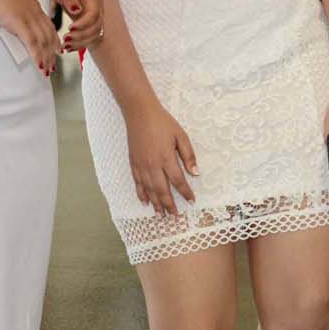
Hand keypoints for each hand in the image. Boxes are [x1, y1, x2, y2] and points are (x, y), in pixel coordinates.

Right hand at [0, 0, 60, 75]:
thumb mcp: (10, 2)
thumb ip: (16, 12)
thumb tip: (15, 24)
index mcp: (34, 6)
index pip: (49, 26)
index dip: (54, 40)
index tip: (56, 52)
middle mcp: (35, 11)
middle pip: (49, 35)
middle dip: (52, 52)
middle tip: (53, 66)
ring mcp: (28, 16)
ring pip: (43, 41)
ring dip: (46, 57)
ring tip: (47, 70)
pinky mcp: (19, 21)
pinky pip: (32, 41)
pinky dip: (37, 54)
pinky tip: (39, 64)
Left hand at [50, 0, 104, 52]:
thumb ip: (71, 0)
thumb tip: (77, 11)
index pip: (94, 15)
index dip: (83, 24)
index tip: (70, 28)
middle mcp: (97, 8)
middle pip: (96, 27)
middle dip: (81, 36)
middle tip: (66, 39)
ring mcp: (93, 15)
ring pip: (94, 34)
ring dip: (81, 42)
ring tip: (66, 46)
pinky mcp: (87, 21)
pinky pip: (88, 35)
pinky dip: (80, 43)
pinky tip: (69, 47)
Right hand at [125, 99, 197, 216]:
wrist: (140, 113)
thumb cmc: (163, 123)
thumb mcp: (181, 136)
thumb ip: (188, 155)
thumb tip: (196, 173)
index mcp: (166, 158)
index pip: (178, 181)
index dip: (185, 192)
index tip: (192, 201)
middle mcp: (152, 165)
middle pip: (162, 190)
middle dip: (169, 204)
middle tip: (174, 216)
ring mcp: (141, 165)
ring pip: (149, 189)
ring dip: (155, 203)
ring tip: (161, 214)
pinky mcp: (133, 163)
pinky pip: (137, 183)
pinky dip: (141, 194)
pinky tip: (145, 202)